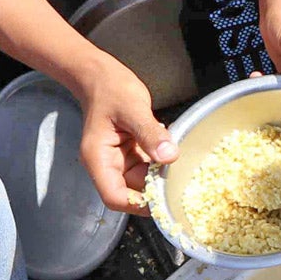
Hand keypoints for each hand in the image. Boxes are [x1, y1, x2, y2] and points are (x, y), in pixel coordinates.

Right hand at [73, 58, 175, 213]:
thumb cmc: (110, 88)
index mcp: (98, 159)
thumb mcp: (132, 108)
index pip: (114, 196)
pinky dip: (160, 164)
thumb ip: (150, 133)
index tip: (163, 200)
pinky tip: (175, 154)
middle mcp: (106, 164)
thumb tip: (169, 157)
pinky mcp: (129, 152)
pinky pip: (146, 166)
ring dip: (159, 178)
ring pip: (140, 181)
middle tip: (181, 185)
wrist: (100, 75)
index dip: (137, 204)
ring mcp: (118, 159)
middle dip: (154, 191)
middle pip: (129, 192)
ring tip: (182, 171)